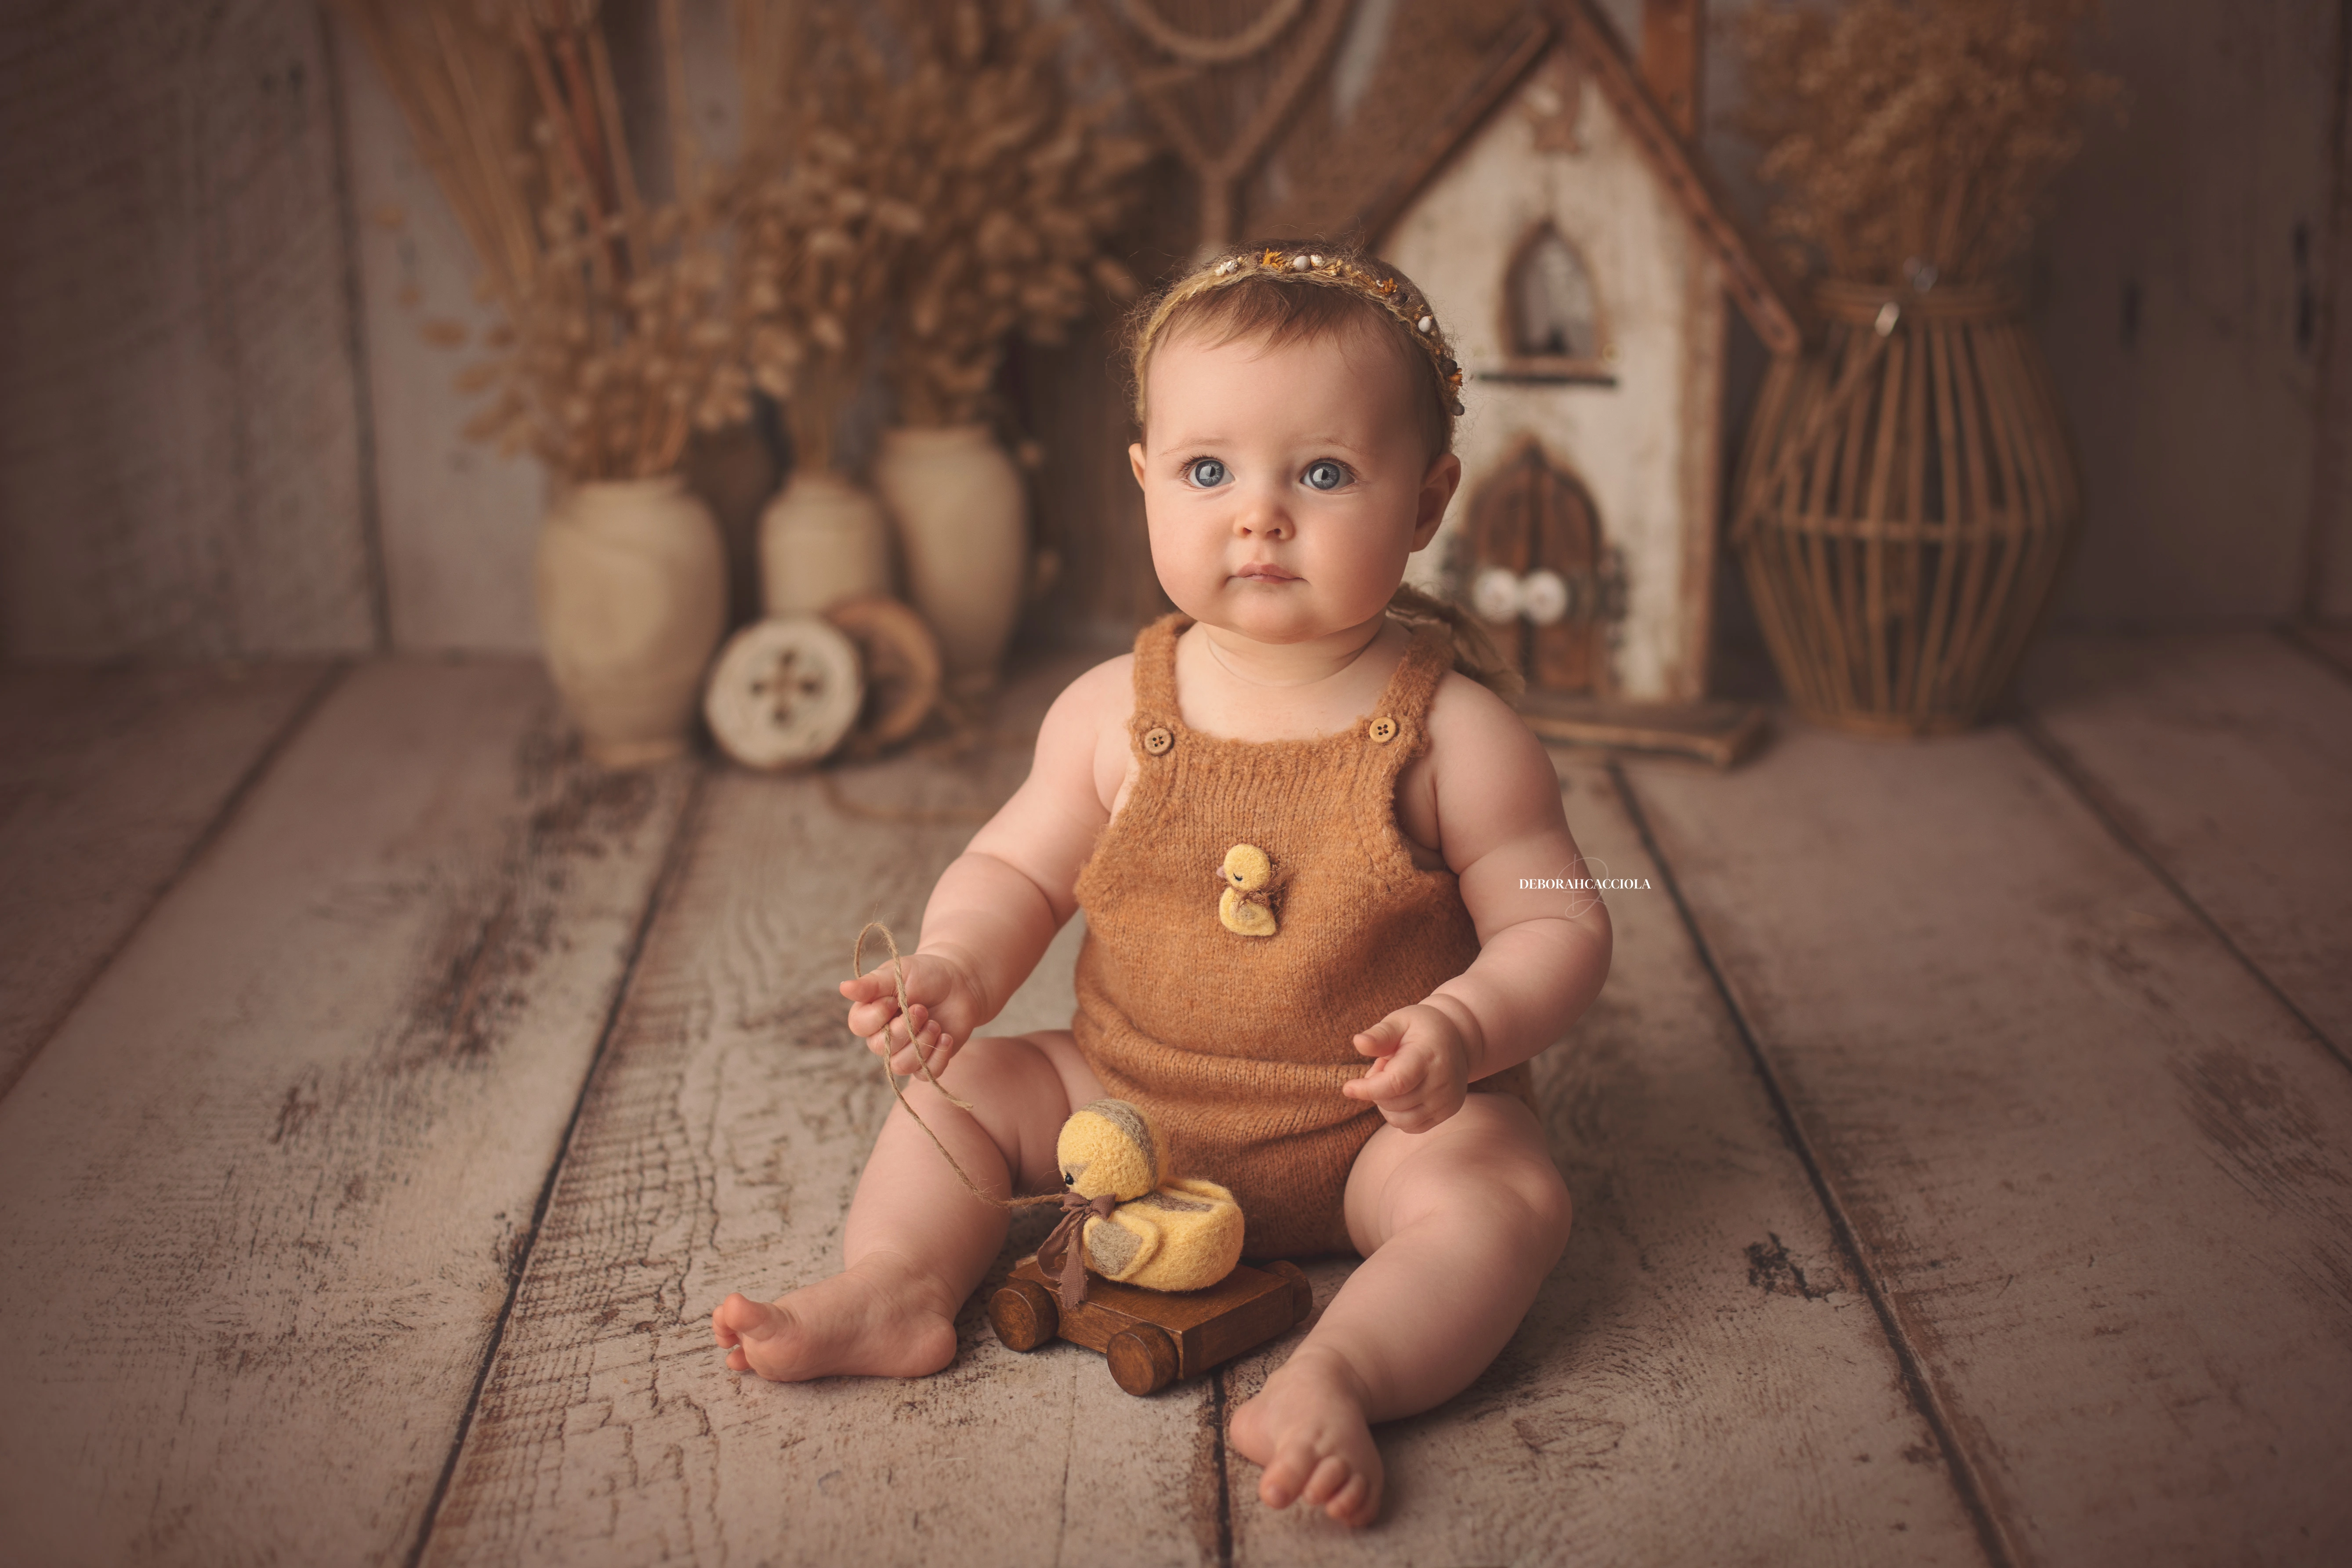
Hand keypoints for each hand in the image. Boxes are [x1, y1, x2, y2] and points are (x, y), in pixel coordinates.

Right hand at [838, 951, 979, 1079]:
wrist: (960, 983)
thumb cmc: (926, 974)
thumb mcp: (899, 973)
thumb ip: (872, 984)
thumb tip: (843, 987)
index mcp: (871, 1013)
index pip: (859, 1026)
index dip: (876, 1016)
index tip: (893, 1000)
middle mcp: (883, 1036)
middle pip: (880, 1048)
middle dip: (905, 1028)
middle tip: (922, 1008)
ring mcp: (905, 1051)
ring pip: (901, 1065)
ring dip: (921, 1043)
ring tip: (935, 1024)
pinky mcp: (927, 1062)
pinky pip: (926, 1074)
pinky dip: (938, 1057)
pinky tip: (946, 1037)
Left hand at [1341, 1003, 1472, 1132]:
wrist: (1458, 1039)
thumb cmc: (1421, 1028)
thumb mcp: (1400, 1021)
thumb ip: (1380, 1034)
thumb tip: (1358, 1042)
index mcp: (1429, 1056)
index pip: (1396, 1083)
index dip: (1368, 1089)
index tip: (1347, 1088)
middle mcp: (1442, 1082)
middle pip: (1393, 1102)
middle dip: (1376, 1088)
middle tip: (1385, 1065)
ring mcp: (1447, 1100)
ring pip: (1400, 1120)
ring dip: (1385, 1103)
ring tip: (1395, 1078)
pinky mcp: (1448, 1112)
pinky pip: (1411, 1126)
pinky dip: (1398, 1114)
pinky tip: (1404, 1092)